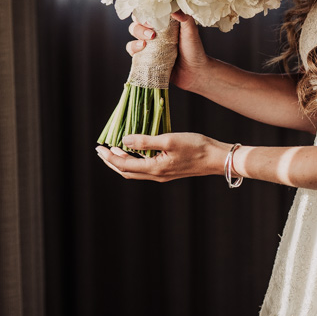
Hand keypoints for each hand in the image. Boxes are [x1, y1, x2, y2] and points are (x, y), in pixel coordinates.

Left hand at [95, 132, 226, 181]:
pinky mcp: (168, 171)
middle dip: (111, 161)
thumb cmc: (196, 147)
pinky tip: (134, 151)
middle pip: (126, 171)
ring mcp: (162, 174)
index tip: (99, 148)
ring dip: (121, 162)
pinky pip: (144, 168)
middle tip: (100, 150)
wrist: (217, 158)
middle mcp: (156, 175)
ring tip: (113, 150)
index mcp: (154, 168)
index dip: (109, 157)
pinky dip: (134, 161)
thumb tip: (124, 140)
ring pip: (135, 171)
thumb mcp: (169, 139)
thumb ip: (145, 141)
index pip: (124, 164)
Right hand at [127, 12, 209, 91]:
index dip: (146, 13)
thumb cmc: (194, 49)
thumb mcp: (191, 31)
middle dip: (141, 26)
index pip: (148, 12)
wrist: (194, 72)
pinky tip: (142, 49)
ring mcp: (149, 45)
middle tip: (152, 34)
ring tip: (146, 43)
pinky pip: (133, 50)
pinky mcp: (145, 57)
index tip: (153, 19)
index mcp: (163, 23)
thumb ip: (185, 18)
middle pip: (137, 22)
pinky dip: (134, 48)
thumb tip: (173, 9)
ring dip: (137, 35)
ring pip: (133, 35)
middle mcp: (154, 32)